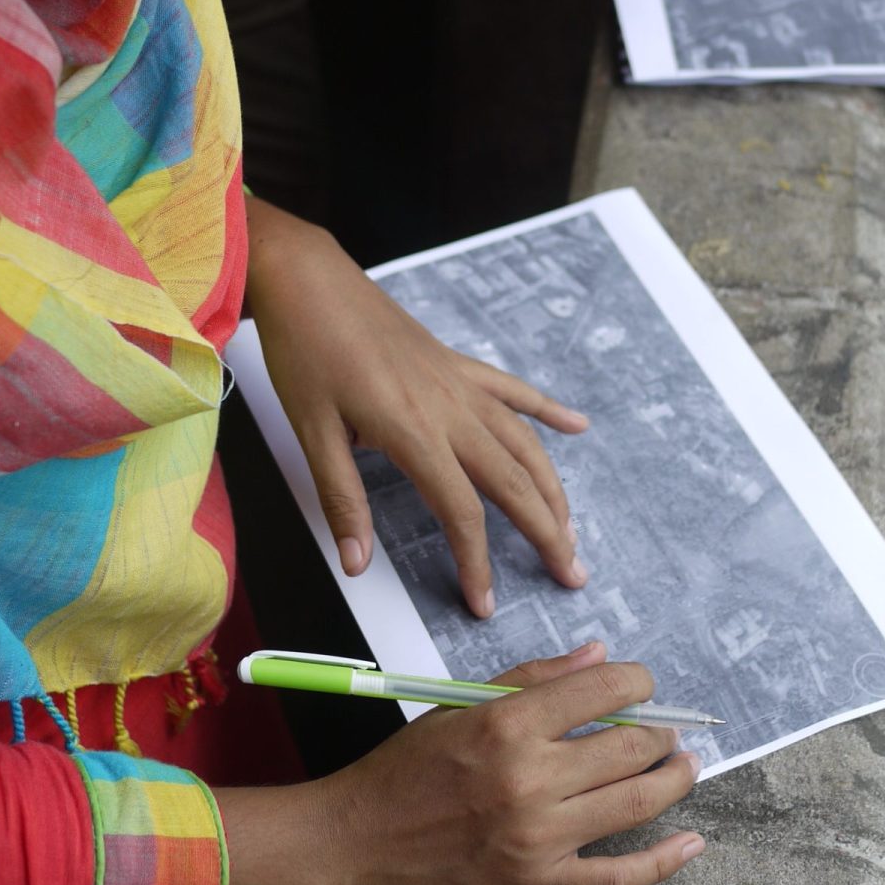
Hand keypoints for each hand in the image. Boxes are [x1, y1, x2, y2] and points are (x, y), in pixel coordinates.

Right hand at [224, 643, 703, 884]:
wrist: (354, 847)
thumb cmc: (402, 773)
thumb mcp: (459, 706)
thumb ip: (532, 677)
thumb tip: (597, 656)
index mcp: (507, 724)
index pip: (601, 691)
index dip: (637, 683)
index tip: (643, 685)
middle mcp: (528, 778)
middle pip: (629, 746)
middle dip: (659, 731)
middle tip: (665, 729)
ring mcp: (537, 837)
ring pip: (636, 803)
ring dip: (674, 780)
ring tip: (684, 766)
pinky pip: (617, 878)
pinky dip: (663, 862)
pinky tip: (692, 843)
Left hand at [244, 196, 588, 617]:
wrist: (310, 281)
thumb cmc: (305, 354)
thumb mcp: (312, 432)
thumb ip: (342, 500)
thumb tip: (356, 565)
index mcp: (414, 432)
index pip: (462, 513)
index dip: (478, 563)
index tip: (485, 603)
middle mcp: (451, 409)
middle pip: (514, 482)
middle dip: (548, 533)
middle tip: (573, 575)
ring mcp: (460, 383)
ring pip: (524, 442)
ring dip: (554, 488)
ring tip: (572, 528)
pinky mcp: (457, 363)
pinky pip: (514, 391)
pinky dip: (549, 410)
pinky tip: (578, 427)